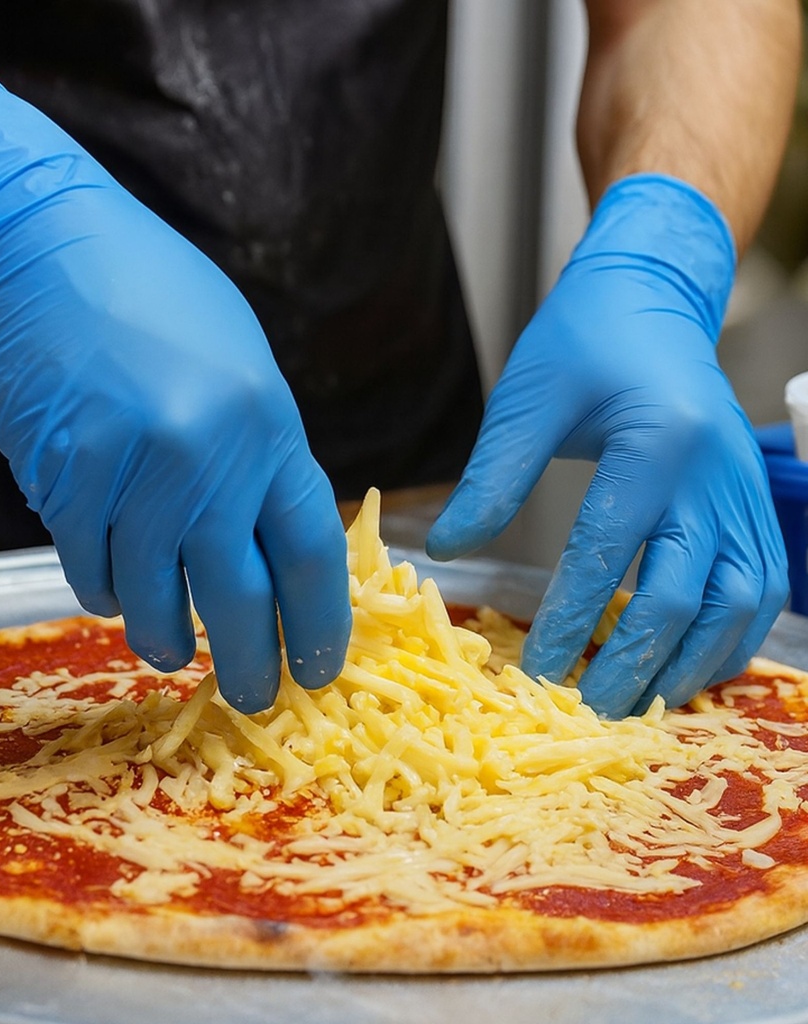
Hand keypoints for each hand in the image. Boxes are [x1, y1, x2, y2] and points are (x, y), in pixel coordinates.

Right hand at [0, 72, 351, 710]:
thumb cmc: (153, 301)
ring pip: (154, 600)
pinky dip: (104, 586)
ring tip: (167, 643)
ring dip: (163, 633)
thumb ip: (262, 459)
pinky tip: (112, 576)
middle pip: (241, 600)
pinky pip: (90, 570)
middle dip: (249, 664)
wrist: (44, 241)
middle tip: (251, 698)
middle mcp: (210, 457)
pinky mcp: (64, 479)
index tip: (319, 669)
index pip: (313, 553)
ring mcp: (134, 472)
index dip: (320, 625)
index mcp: (268, 426)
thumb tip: (276, 550)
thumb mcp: (240, 371)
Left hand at [427, 175, 787, 716]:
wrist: (651, 298)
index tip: (537, 671)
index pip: (609, 554)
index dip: (573, 621)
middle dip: (637, 660)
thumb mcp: (526, 402)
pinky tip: (692, 664)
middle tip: (591, 708)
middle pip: (686, 594)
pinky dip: (732, 636)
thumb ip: (492, 479)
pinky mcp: (754, 502)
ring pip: (742, 602)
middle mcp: (715, 476)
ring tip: (644, 703)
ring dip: (695, 662)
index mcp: (656, 444)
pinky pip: (763, 585)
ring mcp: (746, 491)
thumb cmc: (582, 342)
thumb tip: (447, 551)